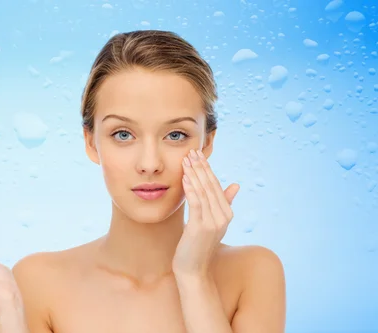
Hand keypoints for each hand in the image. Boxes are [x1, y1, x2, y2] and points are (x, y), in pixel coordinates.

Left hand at [173, 149, 239, 278]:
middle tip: (191, 152)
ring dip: (194, 174)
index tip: (198, 155)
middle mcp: (223, 217)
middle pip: (211, 186)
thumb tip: (235, 185)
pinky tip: (185, 178)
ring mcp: (213, 222)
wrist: (192, 270)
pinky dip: (191, 190)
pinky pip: (196, 204)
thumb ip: (222, 203)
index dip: (207, 169)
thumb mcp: (211, 223)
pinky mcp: (201, 227)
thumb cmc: (198, 246)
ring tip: (186, 161)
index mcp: (226, 214)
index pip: (216, 186)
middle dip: (200, 167)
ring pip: (204, 192)